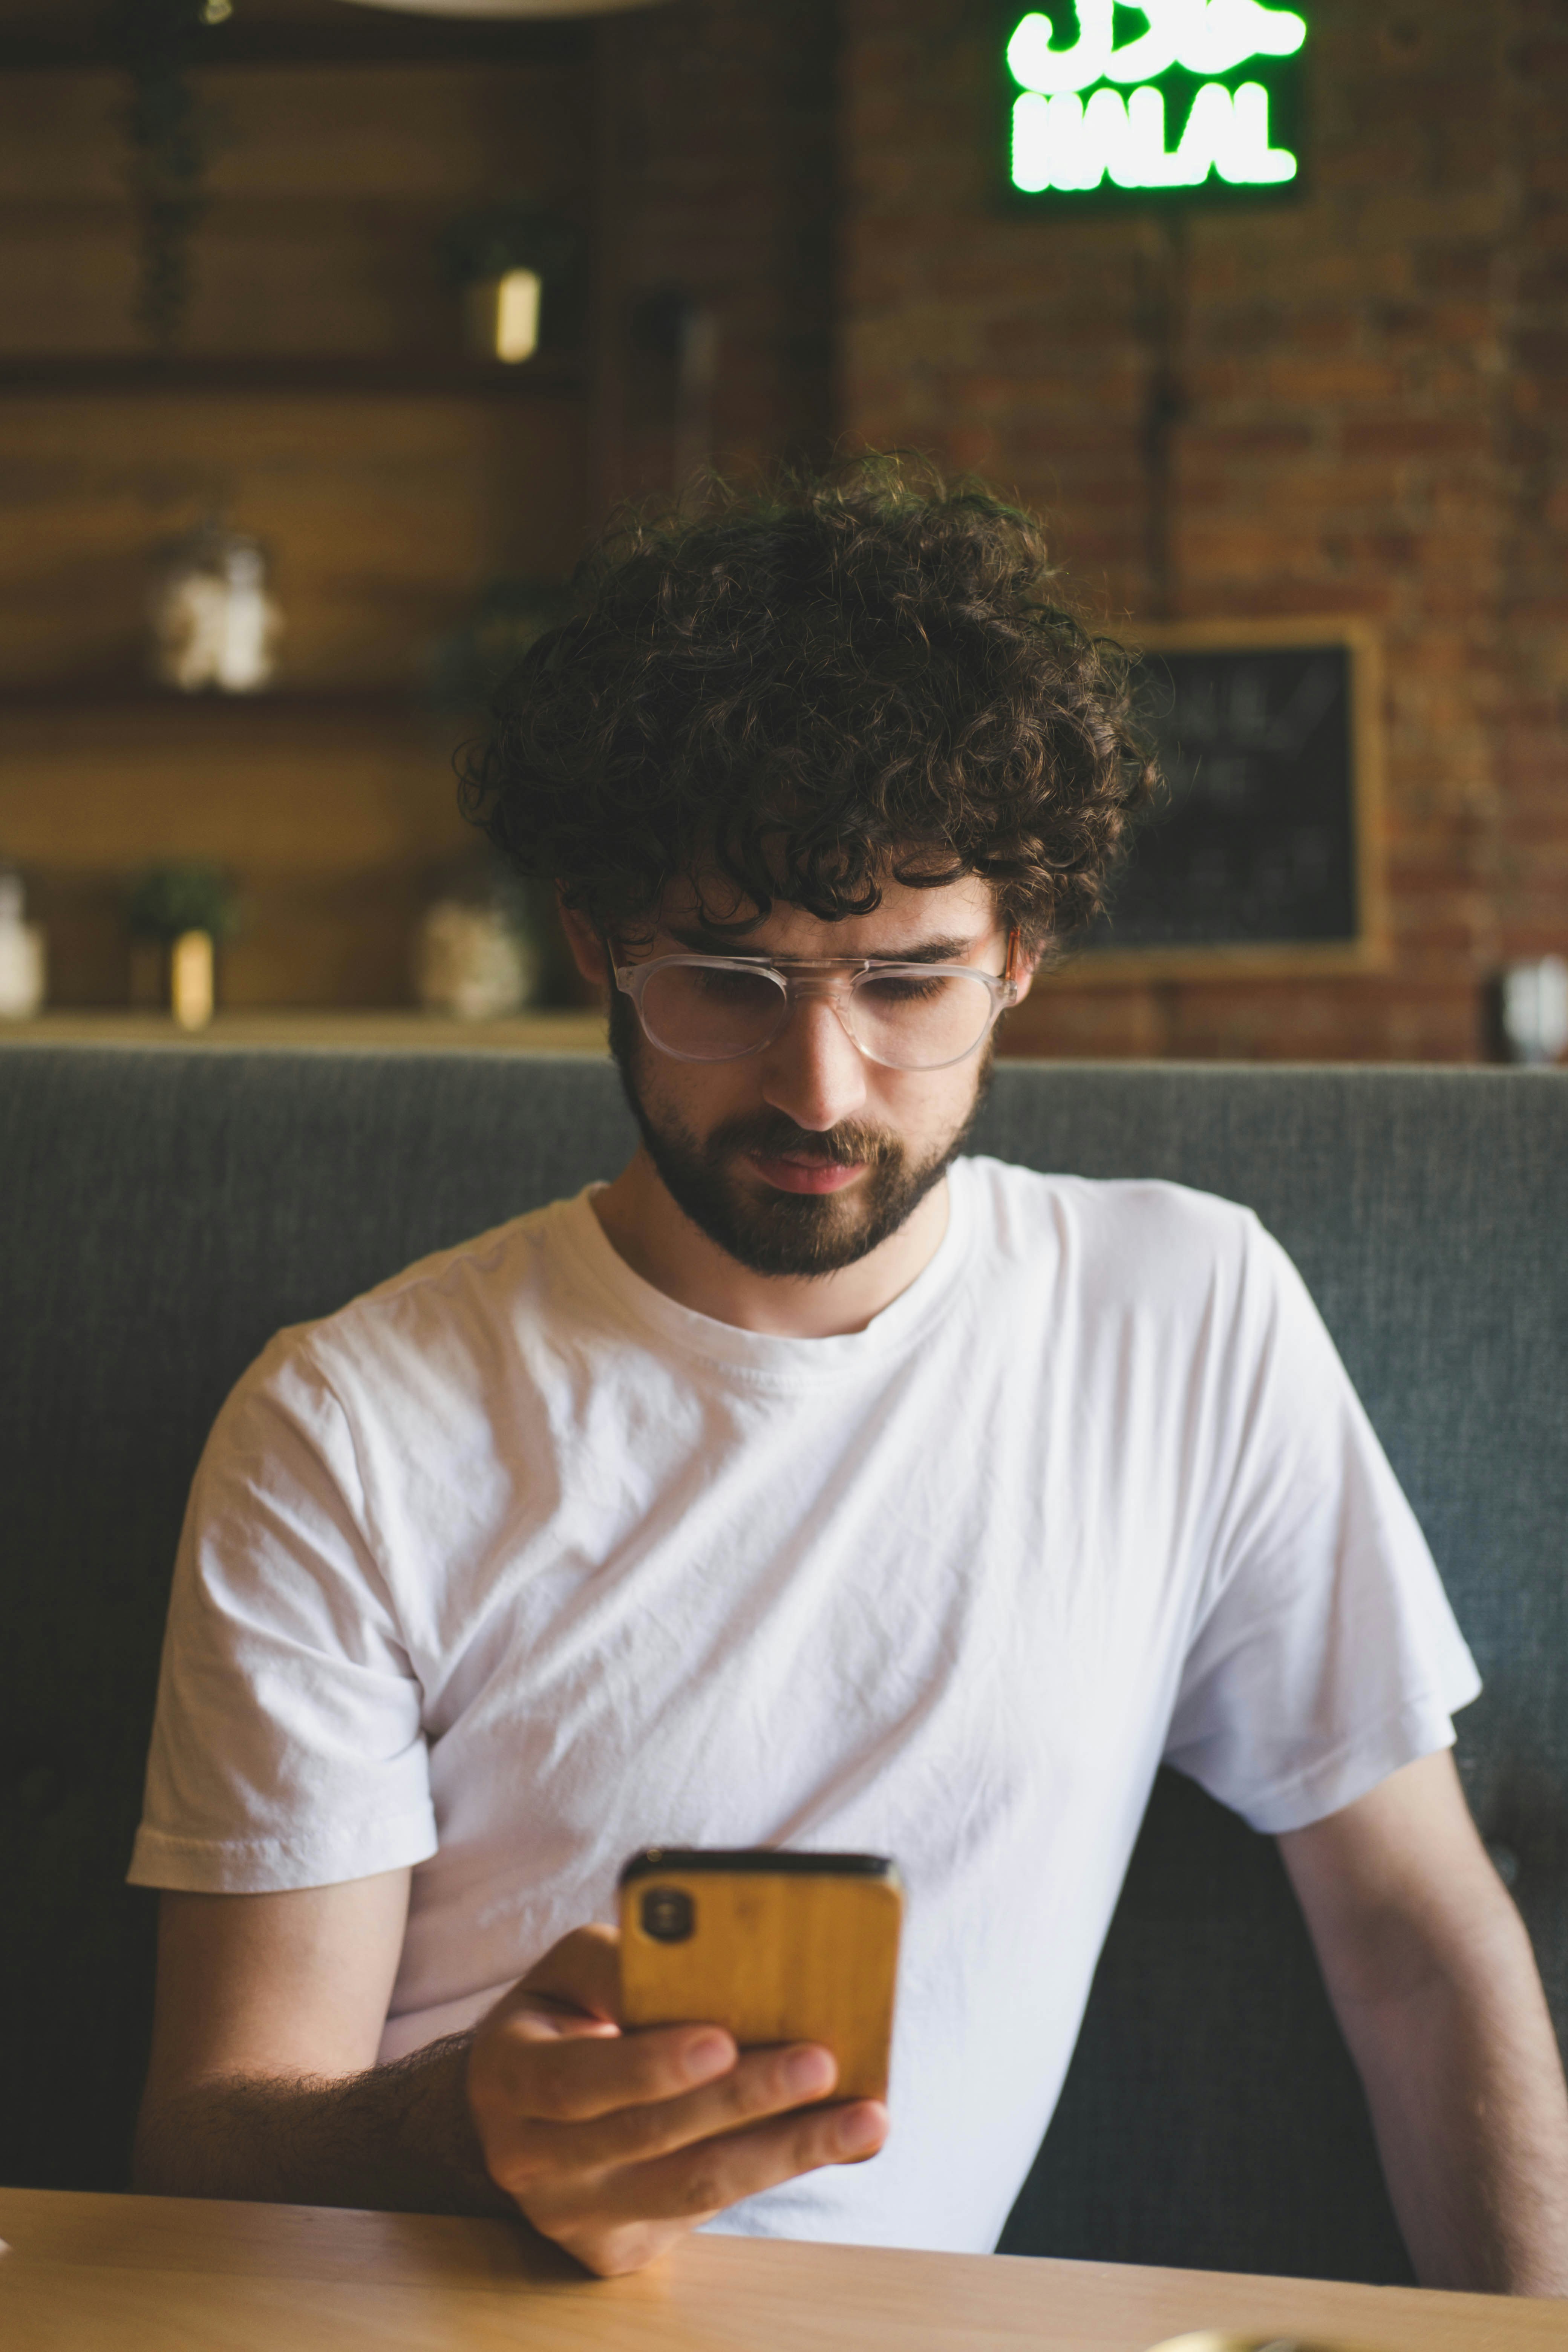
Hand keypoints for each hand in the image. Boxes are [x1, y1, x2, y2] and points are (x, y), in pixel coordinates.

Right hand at [466, 1923, 888, 2275]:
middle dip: (743, 2099)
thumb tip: (703, 1957)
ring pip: (691, 2186)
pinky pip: (703, 2211)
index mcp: (509, 2077)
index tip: (724, 2038)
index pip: (579, 2079)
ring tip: (863, 2118)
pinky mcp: (617, 2250)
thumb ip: (624, 1962)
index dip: (650, 2065)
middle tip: (821, 2062)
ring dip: (785, 2150)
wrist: (518, 2107)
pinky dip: (776, 2170)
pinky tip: (836, 2142)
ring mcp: (575, 2216)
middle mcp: (531, 2161)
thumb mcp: (570, 1972)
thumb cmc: (562, 2016)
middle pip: (650, 2136)